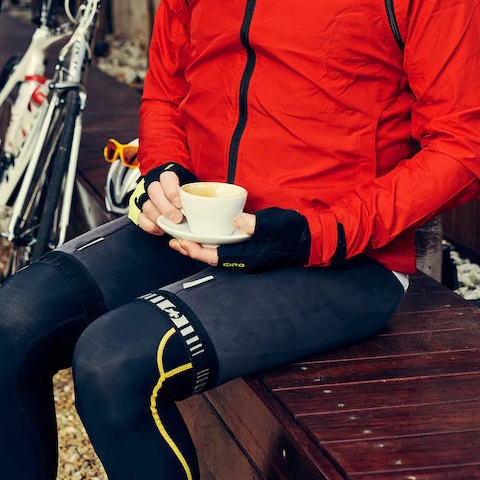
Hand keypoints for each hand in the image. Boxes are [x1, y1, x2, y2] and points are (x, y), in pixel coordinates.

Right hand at [127, 161, 196, 234]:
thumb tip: (212, 200)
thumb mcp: (194, 189)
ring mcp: (146, 198)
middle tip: (177, 218)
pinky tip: (159, 229)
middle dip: (166, 207)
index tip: (180, 203)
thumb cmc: (186, 195)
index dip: (172, 190)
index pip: (166, 177)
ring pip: (147, 205)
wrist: (175, 199)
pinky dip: (149, 225)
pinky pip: (140, 217)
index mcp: (168, 176)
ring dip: (158, 217)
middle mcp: (155, 185)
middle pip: (154, 191)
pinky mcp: (142, 211)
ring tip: (169, 225)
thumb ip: (198, 193)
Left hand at [171, 208, 310, 271]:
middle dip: (191, 249)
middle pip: (210, 257)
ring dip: (197, 246)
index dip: (197, 251)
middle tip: (173, 240)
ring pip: (214, 252)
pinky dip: (208, 241)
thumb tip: (237, 221)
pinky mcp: (245, 247)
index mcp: (246, 257)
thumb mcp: (276, 224)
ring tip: (180, 238)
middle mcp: (242, 259)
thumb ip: (257, 224)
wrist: (307, 239)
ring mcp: (243, 254)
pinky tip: (202, 232)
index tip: (182, 242)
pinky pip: (221, 247)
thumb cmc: (292, 232)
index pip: (215, 257)